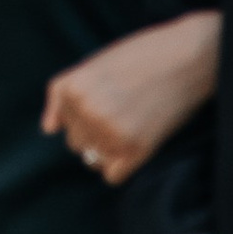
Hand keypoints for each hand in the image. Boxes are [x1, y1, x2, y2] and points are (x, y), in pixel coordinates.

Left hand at [42, 9, 220, 184]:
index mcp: (73, 88)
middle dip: (93, 133)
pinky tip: (134, 144)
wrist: (185, 57)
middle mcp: (87, 111)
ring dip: (107, 149)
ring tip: (128, 126)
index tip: (106, 102)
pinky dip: (120, 166)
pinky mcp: (136, 149)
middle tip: (120, 114)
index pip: (64, 124)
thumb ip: (62, 94)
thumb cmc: (138, 57)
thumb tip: (47, 130)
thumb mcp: (92, 65)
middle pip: (77, 144)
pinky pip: (111, 176)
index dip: (84, 116)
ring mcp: (110, 132)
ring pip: (92, 159)